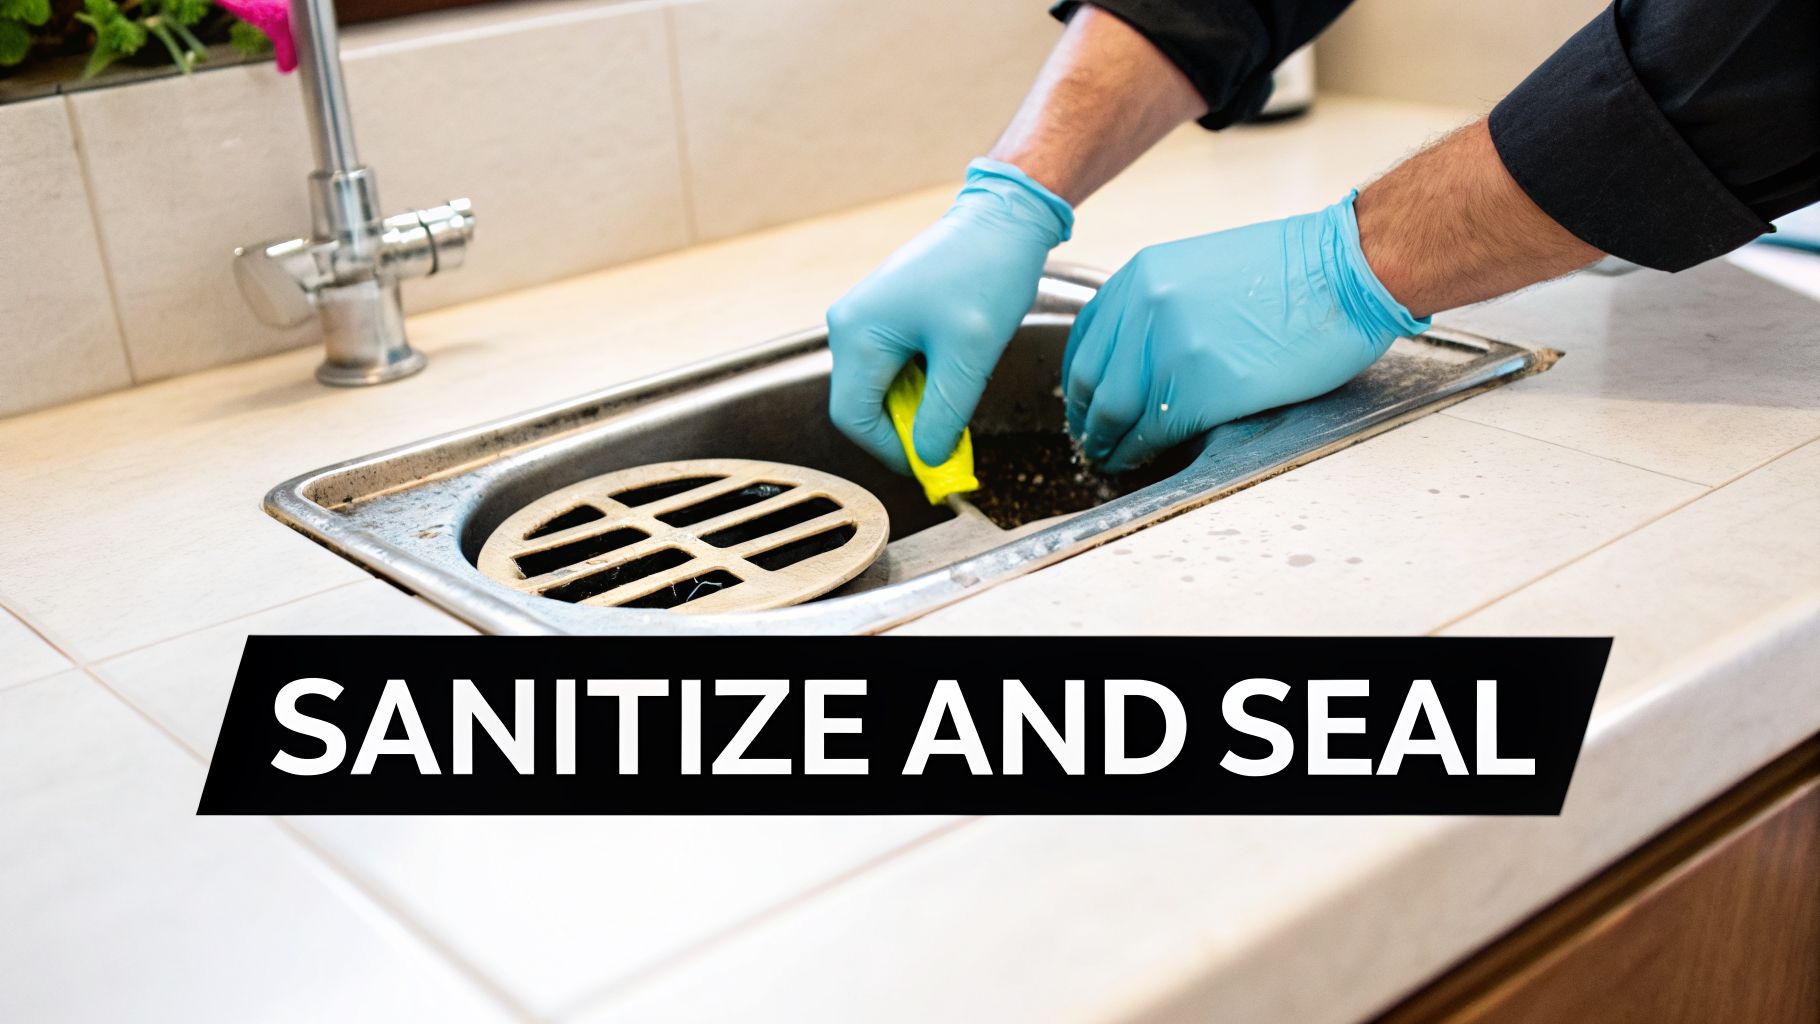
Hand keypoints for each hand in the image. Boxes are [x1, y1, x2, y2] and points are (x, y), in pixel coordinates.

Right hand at [828, 159, 1072, 472]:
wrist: (1002, 219)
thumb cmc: (985, 272)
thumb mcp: (969, 355)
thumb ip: (944, 414)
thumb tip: (929, 458)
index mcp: (857, 334)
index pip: (854, 418)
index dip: (891, 450)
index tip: (931, 465)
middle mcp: (849, 326)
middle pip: (863, 406)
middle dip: (906, 430)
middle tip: (951, 442)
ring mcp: (865, 319)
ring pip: (881, 389)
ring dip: (917, 408)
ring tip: (959, 401)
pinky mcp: (886, 316)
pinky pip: (893, 368)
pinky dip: (921, 386)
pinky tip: (953, 378)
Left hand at [1062, 193, 1428, 471]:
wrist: (1346, 272)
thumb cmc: (1294, 271)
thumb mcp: (1202, 269)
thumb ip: (1160, 308)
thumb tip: (1137, 357)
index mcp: (1142, 277)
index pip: (1087, 340)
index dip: (1082, 381)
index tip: (1083, 402)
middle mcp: (1144, 309)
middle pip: (1091, 380)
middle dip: (1086, 418)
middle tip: (1090, 439)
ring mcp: (1169, 350)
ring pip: (1114, 412)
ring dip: (1106, 441)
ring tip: (1108, 456)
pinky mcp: (1200, 389)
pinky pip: (1151, 431)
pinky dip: (1137, 450)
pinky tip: (1139, 458)